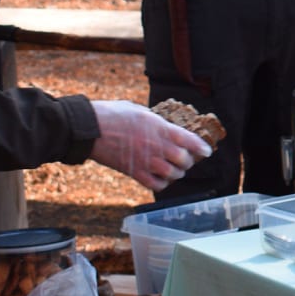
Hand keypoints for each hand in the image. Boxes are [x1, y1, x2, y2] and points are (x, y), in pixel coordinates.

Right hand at [89, 100, 213, 190]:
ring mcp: (144, 160)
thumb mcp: (139, 110)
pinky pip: (155, 184)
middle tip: (186, 160)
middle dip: (188, 161)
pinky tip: (159, 178)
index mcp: (159, 127)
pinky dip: (161, 183)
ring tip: (174, 170)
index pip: (189, 140)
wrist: (88, 128)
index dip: (200, 147)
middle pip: (183, 160)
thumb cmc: (111, 114)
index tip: (206, 151)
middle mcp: (155, 145)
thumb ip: (155, 121)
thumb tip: (164, 126)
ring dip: (176, 173)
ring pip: (172, 174)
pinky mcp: (133, 172)